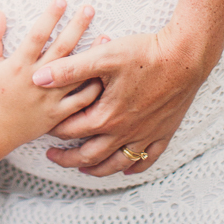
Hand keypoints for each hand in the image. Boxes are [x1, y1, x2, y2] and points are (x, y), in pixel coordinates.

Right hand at [0, 0, 102, 150]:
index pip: (38, 35)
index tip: (61, 0)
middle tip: (89, 9)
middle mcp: (37, 79)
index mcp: (19, 65)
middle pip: (62, 48)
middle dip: (77, 26)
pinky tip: (104, 73)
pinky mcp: (58, 114)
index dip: (50, 16)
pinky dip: (94, 87)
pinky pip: (81, 100)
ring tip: (106, 37)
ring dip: (92, 54)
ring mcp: (50, 97)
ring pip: (77, 73)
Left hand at [31, 23, 205, 176]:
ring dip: (98, 169)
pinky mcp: (164, 131)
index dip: (54, 130)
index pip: (72, 131)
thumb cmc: (144, 54)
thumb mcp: (102, 56)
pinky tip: (128, 169)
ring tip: (84, 168)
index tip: (43, 128)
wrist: (185, 57)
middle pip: (90, 155)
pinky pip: (148, 159)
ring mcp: (146, 134)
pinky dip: (135, 167)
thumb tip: (38, 77)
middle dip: (68, 158)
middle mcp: (125, 131)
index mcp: (107, 115)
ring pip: (118, 162)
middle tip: (53, 158)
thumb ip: (69, 69)